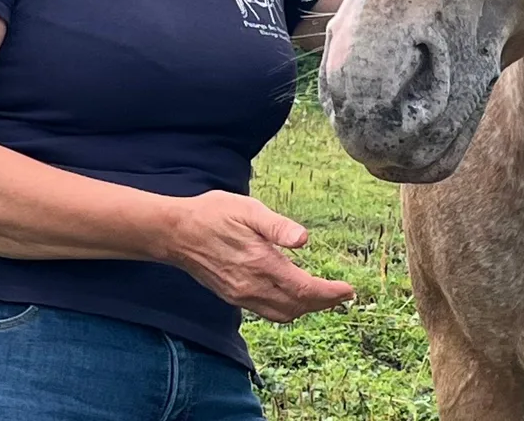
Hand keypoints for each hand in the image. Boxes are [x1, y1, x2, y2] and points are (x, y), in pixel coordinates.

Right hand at [159, 191, 354, 322]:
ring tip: (325, 297)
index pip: (304, 289)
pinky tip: (294, 294)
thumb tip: (304, 240)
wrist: (175, 233)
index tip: (349, 290)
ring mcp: (240, 295)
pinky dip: (287, 308)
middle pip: (297, 306)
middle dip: (324, 303)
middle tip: (343, 294)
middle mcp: (251, 286)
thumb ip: (278, 226)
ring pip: (282, 313)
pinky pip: (267, 311)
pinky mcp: (232, 297)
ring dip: (306, 308)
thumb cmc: (213, 214)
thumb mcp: (248, 209)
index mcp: (260, 264)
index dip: (330, 293)